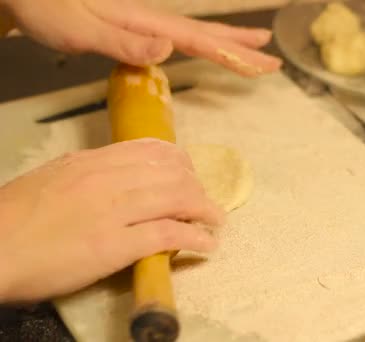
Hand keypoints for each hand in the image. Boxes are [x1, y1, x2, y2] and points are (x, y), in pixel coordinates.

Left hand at [0, 0, 281, 76]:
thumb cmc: (51, 9)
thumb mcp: (85, 29)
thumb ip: (125, 42)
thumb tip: (169, 50)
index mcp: (148, 23)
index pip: (199, 40)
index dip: (234, 53)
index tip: (264, 65)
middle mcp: (154, 21)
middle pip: (207, 34)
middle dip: (242, 48)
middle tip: (273, 62)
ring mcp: (148, 24)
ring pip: (197, 34)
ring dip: (229, 42)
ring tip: (255, 46)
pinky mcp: (139, 29)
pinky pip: (182, 38)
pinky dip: (203, 43)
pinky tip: (205, 47)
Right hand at [0, 138, 223, 303]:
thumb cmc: (14, 217)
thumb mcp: (54, 178)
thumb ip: (90, 173)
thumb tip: (120, 175)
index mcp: (93, 161)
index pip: (153, 151)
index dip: (181, 164)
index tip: (191, 176)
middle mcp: (108, 179)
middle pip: (173, 173)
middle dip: (197, 188)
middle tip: (205, 204)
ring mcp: (113, 210)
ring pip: (177, 197)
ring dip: (204, 211)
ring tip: (214, 221)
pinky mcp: (113, 245)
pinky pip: (167, 233)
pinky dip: (194, 237)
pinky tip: (205, 244)